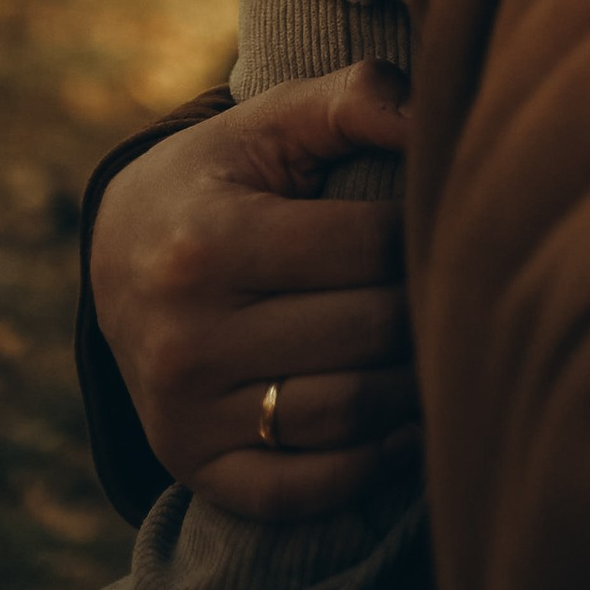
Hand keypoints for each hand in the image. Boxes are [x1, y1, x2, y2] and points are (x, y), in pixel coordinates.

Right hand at [89, 65, 418, 521]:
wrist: (119, 253)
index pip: (371, 245)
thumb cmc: (224, 176)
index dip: (426, 227)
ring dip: (417, 386)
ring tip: (445, 347)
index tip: (444, 218)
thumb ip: (356, 99)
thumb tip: (433, 122)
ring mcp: (187, 413)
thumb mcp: (272, 120)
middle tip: (470, 286)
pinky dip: (370, 465)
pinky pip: (302, 490)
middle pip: (370, 331)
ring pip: (349, 413)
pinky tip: (406, 425)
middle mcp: (190, 337)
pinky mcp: (194, 466)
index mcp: (211, 242)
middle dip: (431, 305)